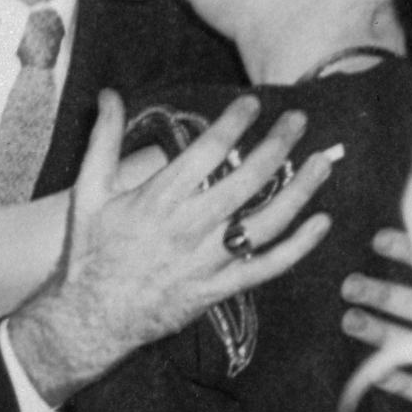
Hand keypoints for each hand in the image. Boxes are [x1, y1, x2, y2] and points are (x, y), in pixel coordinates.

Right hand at [0, 92, 338, 408]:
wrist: (91, 317)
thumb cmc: (90, 253)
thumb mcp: (88, 193)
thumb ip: (102, 141)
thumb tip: (107, 95)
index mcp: (159, 199)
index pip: (208, 150)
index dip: (235, 122)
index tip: (253, 104)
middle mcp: (188, 227)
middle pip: (247, 179)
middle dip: (279, 145)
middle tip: (299, 121)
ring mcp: (207, 260)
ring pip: (266, 221)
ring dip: (301, 189)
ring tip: (323, 162)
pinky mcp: (217, 288)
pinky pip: (267, 267)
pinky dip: (299, 246)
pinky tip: (320, 223)